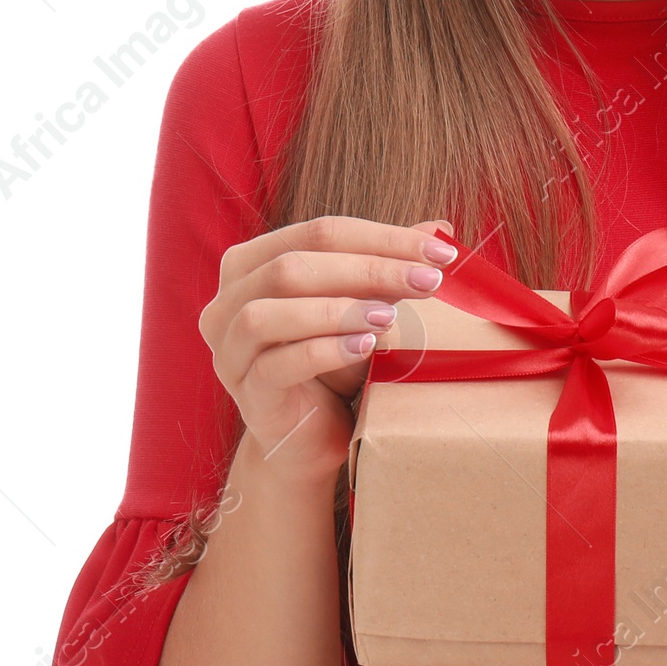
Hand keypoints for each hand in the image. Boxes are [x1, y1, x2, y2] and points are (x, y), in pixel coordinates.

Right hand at [198, 214, 458, 488]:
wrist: (311, 437)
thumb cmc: (336, 361)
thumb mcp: (364, 305)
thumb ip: (389, 265)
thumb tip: (438, 228)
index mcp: (251, 263)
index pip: (319, 233)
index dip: (382, 238)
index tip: (440, 252)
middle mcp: (226, 301)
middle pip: (293, 266)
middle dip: (369, 269)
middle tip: (429, 281)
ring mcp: (228, 349)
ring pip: (269, 311)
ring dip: (337, 309)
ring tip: (393, 316)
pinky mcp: (244, 392)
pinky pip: (276, 365)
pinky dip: (324, 350)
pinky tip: (365, 347)